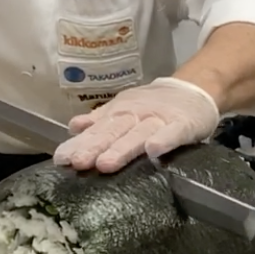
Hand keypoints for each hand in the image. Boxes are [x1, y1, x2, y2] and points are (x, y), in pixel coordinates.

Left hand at [53, 77, 219, 173]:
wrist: (193, 89)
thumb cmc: (154, 107)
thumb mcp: (125, 109)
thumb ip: (100, 121)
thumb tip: (72, 127)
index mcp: (119, 114)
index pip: (96, 131)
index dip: (79, 144)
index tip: (61, 160)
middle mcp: (135, 115)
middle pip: (113, 132)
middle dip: (94, 147)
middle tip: (78, 162)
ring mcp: (159, 119)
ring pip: (138, 134)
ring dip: (121, 148)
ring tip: (105, 164)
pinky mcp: (183, 124)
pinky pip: (172, 133)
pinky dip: (163, 140)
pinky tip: (153, 151)